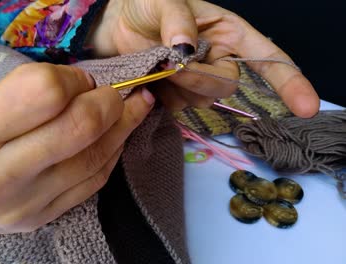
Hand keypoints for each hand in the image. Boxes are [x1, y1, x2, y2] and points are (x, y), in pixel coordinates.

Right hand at [0, 63, 153, 240]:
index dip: (74, 78)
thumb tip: (87, 85)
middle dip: (110, 103)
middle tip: (118, 93)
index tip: (80, 79)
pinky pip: (93, 183)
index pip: (44, 92)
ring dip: (123, 127)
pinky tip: (117, 138)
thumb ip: (28, 92)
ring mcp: (24, 204)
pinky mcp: (41, 220)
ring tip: (133, 109)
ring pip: (95, 158)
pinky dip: (111, 155)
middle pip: (79, 128)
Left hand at [89, 0, 318, 116]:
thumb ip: (177, 19)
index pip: (266, 58)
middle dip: (198, 78)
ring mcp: (198, 80)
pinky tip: (152, 78)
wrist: (117, 26)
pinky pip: (178, 107)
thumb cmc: (146, 6)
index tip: (306, 106)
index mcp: (228, 33)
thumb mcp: (162, 0)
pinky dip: (164, 95)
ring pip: (201, 99)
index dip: (289, 81)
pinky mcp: (177, 95)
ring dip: (178, 86)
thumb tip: (186, 47)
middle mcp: (218, 58)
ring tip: (157, 63)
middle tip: (169, 63)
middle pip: (226, 84)